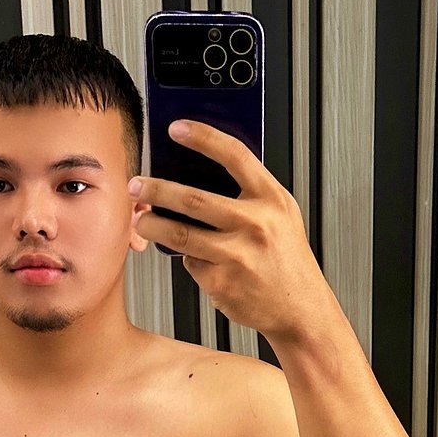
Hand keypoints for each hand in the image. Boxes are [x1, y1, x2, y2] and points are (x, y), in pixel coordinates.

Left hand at [129, 119, 329, 338]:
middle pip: (192, 199)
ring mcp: (237, 255)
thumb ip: (251, 194)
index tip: (176, 128)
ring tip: (142, 219)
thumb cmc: (288, 259)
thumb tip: (202, 173)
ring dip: (152, 224)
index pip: (234, 156)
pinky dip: (188, 259)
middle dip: (156, 189)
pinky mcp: (221, 282)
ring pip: (179, 235)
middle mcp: (255, 224)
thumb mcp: (282, 215)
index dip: (203, 137)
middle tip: (137, 185)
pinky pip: (191, 263)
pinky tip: (194, 257)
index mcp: (271, 199)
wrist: (300, 308)